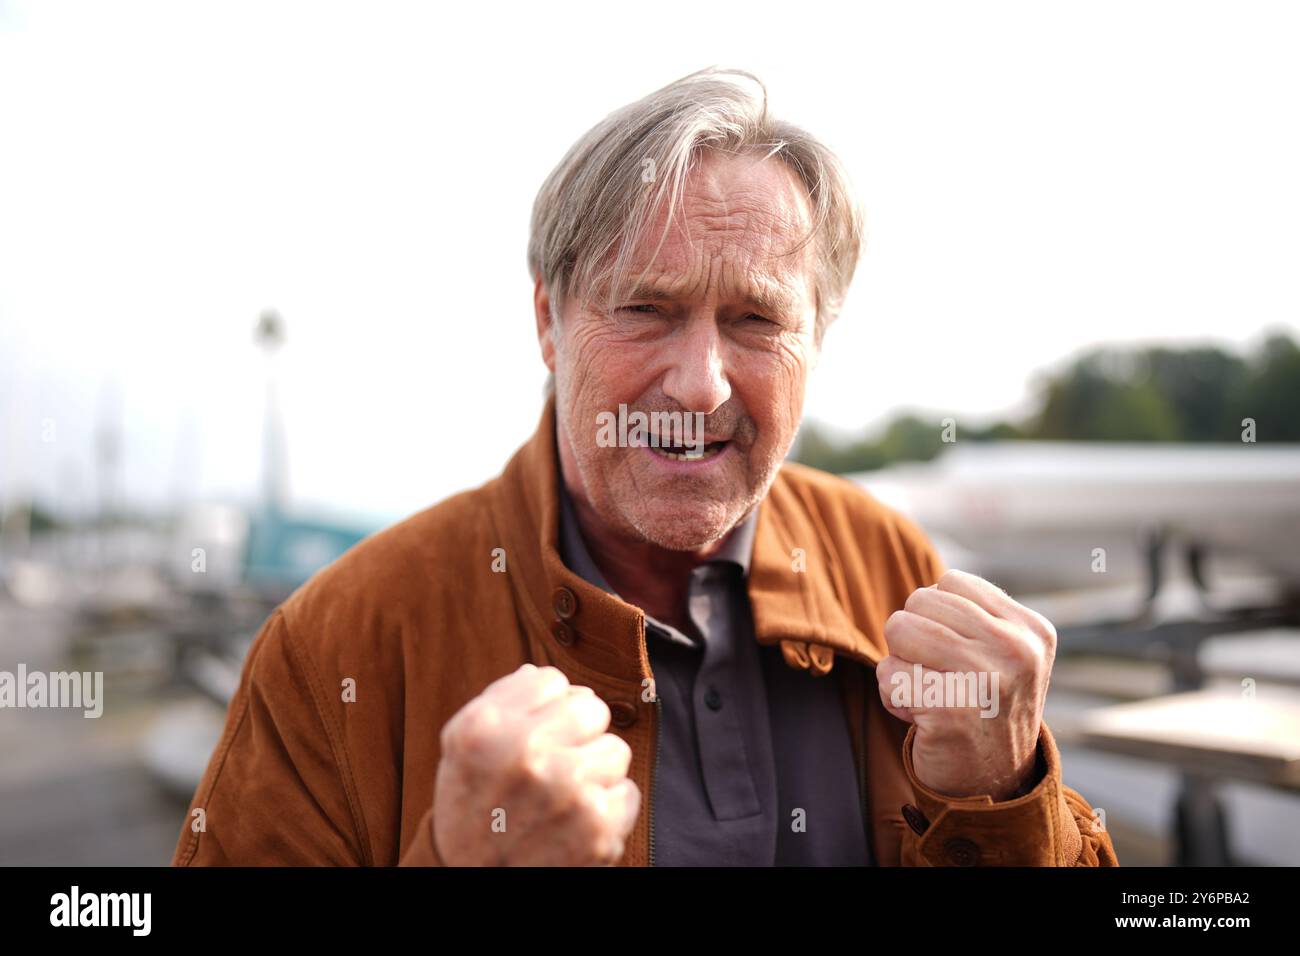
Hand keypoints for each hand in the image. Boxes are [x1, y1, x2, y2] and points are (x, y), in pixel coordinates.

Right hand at [431, 663, 640, 865]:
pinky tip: (576, 822)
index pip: (551, 680)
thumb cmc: (472, 806)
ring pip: (616, 749)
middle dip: (577, 733)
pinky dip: (609, 808)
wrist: (472, 881)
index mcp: (486, 728)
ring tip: (564, 795)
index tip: (531, 734)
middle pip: (592, 708)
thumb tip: (547, 676)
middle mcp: (526, 756)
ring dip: (596, 770)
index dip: (544, 708)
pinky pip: (629, 792)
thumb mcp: (462, 745)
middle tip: (553, 764)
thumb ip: (501, 700)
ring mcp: (567, 794)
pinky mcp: (598, 831)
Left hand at [876, 569, 1055, 800]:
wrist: (994, 787)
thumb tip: (927, 589)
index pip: (951, 582)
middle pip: (919, 602)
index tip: (958, 656)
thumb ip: (972, 614)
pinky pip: (887, 674)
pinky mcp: (950, 709)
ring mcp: (985, 679)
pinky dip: (892, 697)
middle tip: (940, 679)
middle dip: (914, 638)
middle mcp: (1015, 650)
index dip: (936, 616)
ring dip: (901, 665)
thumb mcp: (1002, 654)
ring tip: (929, 693)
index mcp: (1031, 630)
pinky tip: (922, 719)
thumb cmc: (983, 708)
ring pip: (898, 630)